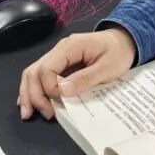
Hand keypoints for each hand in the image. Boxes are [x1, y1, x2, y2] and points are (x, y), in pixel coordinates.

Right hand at [17, 27, 135, 120]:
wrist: (126, 41)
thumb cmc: (119, 53)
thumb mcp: (108, 67)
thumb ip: (85, 78)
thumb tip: (61, 91)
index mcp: (70, 47)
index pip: (47, 68)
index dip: (49, 88)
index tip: (60, 102)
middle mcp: (59, 49)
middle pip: (35, 71)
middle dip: (35, 95)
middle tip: (45, 114)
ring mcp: (58, 55)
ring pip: (34, 73)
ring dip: (29, 93)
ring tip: (28, 113)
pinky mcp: (60, 63)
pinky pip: (41, 75)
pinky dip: (35, 89)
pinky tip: (32, 103)